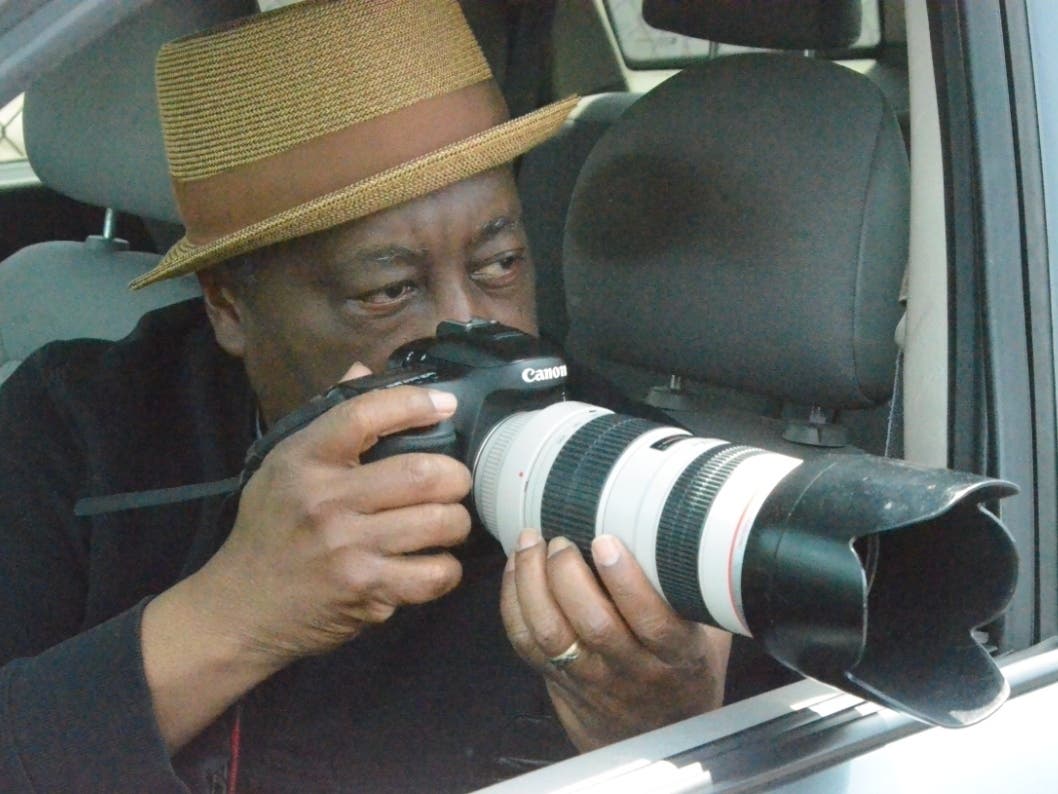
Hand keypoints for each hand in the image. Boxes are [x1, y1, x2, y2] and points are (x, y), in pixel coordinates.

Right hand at [191, 363, 472, 666]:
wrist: (241, 609)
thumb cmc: (270, 529)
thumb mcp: (283, 465)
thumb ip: (329, 418)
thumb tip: (365, 368)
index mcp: (304, 459)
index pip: (365, 413)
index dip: (414, 403)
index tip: (444, 404)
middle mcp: (327, 501)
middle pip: (422, 473)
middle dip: (455, 476)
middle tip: (453, 482)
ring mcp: (349, 549)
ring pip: (440, 522)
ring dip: (456, 522)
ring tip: (446, 522)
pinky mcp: (367, 591)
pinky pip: (435, 574)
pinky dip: (446, 568)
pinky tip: (433, 562)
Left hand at [500, 530, 730, 751]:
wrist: (654, 737)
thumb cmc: (683, 671)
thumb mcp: (710, 637)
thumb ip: (700, 594)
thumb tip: (695, 532)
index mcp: (677, 657)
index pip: (653, 622)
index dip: (626, 580)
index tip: (606, 541)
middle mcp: (631, 671)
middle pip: (593, 625)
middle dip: (569, 574)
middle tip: (561, 539)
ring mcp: (590, 679)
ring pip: (551, 633)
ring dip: (532, 582)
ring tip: (530, 542)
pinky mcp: (557, 680)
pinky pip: (525, 643)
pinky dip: (513, 602)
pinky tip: (515, 568)